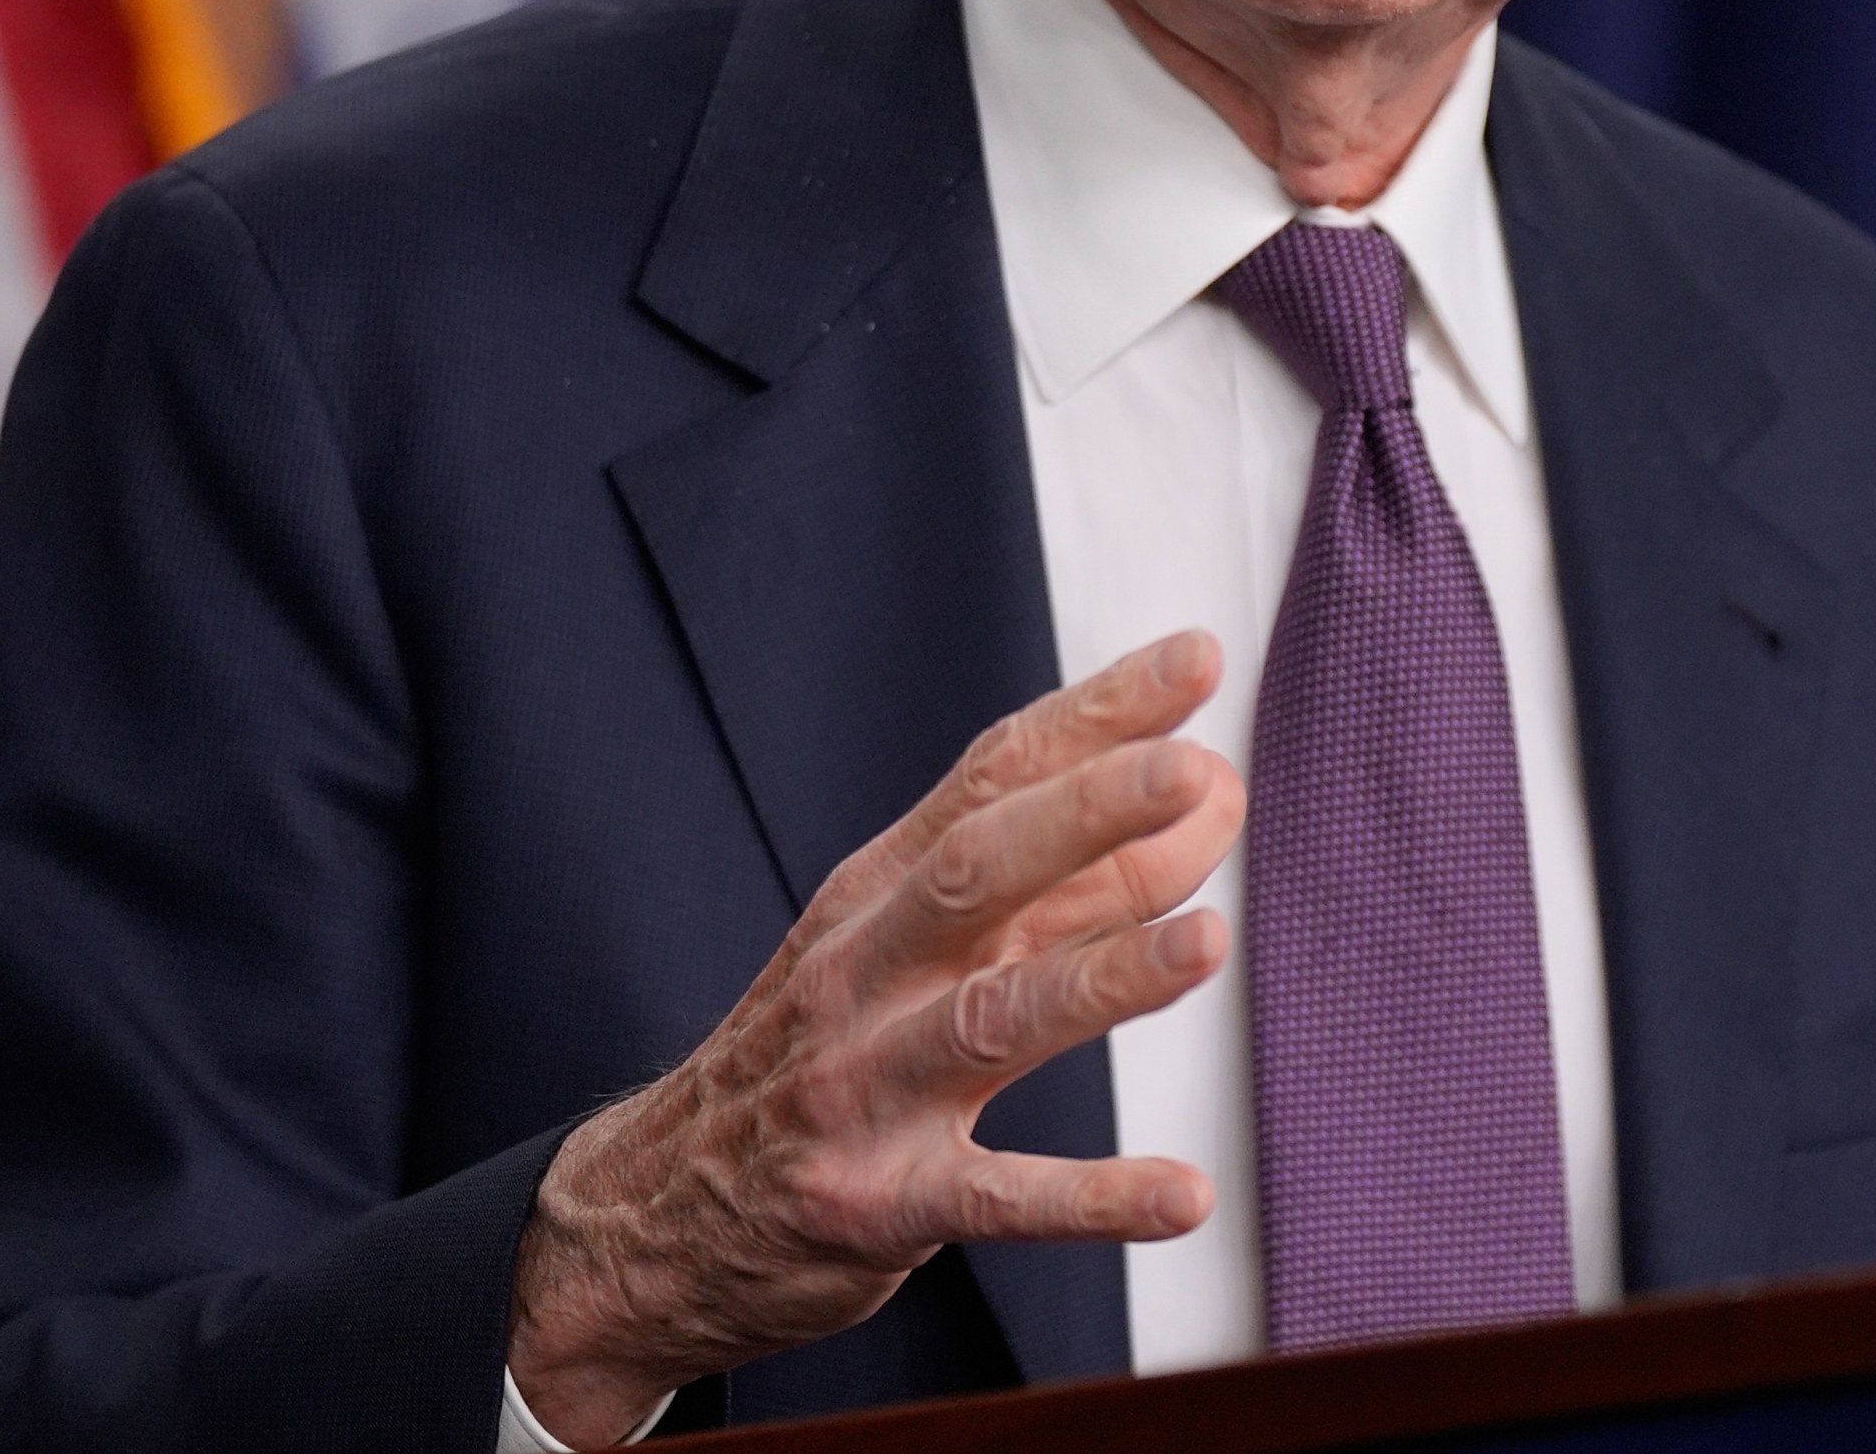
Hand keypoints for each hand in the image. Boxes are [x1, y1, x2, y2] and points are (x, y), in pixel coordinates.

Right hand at [507, 633, 1245, 1442]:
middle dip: (1086, 816)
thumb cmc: (824, 1056)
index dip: (1093, 715)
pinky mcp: (875, 1205)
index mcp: (877, 892)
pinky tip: (1183, 1194)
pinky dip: (1091, 1197)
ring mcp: (865, 1089)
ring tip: (1209, 942)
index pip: (989, 778)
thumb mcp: (918, 952)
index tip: (1194, 659)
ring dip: (1102, 978)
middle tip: (1194, 772)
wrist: (660, 1217)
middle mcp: (865, 972)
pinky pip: (994, 1198)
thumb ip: (1069, 885)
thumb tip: (1215, 802)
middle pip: (976, 872)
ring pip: (990, 1020)